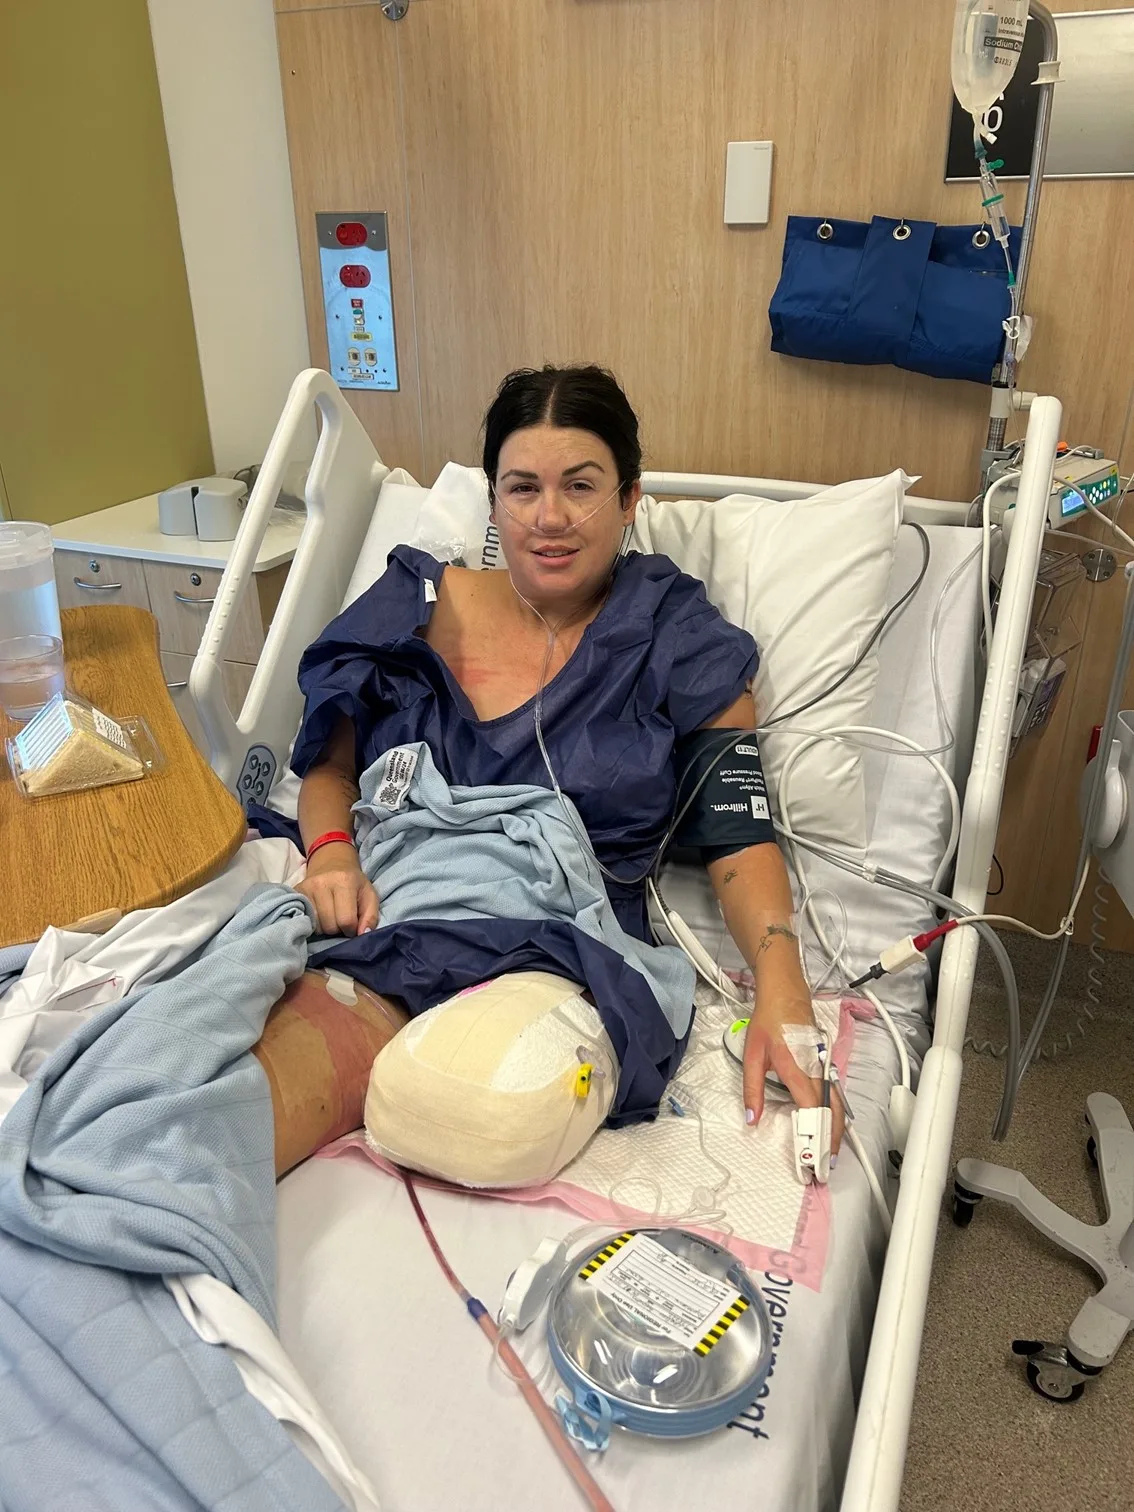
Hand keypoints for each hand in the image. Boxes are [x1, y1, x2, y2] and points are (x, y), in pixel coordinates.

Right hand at [296, 842, 379, 935]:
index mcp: (344, 882)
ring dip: (325, 927)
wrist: (332, 862)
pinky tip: (320, 916)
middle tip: (341, 919)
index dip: (351, 929)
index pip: (346, 920)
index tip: (352, 926)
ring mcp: (306, 888)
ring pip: (316, 926)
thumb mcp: (369, 895)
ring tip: (331, 916)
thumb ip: (371, 916)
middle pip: (330, 926)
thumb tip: (363, 934)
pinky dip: (314, 923)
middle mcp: (322, 883)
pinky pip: (305, 920)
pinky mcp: (296, 892)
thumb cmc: (354, 882)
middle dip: (338, 929)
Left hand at [742, 997, 844, 1156]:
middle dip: (831, 1139)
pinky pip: (836, 1092)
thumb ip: (752, 1089)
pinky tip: (832, 1127)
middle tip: (825, 1165)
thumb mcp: (751, 1055)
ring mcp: (823, 1065)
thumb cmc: (768, 1021)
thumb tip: (751, 1118)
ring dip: (836, 1128)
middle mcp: (815, 1067)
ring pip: (838, 1102)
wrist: (785, 993)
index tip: (811, 1155)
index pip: (810, 1106)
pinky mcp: (825, 1064)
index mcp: (795, 1066)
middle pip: (832, 1109)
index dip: (813, 1133)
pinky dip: (836, 1113)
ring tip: (830, 1152)